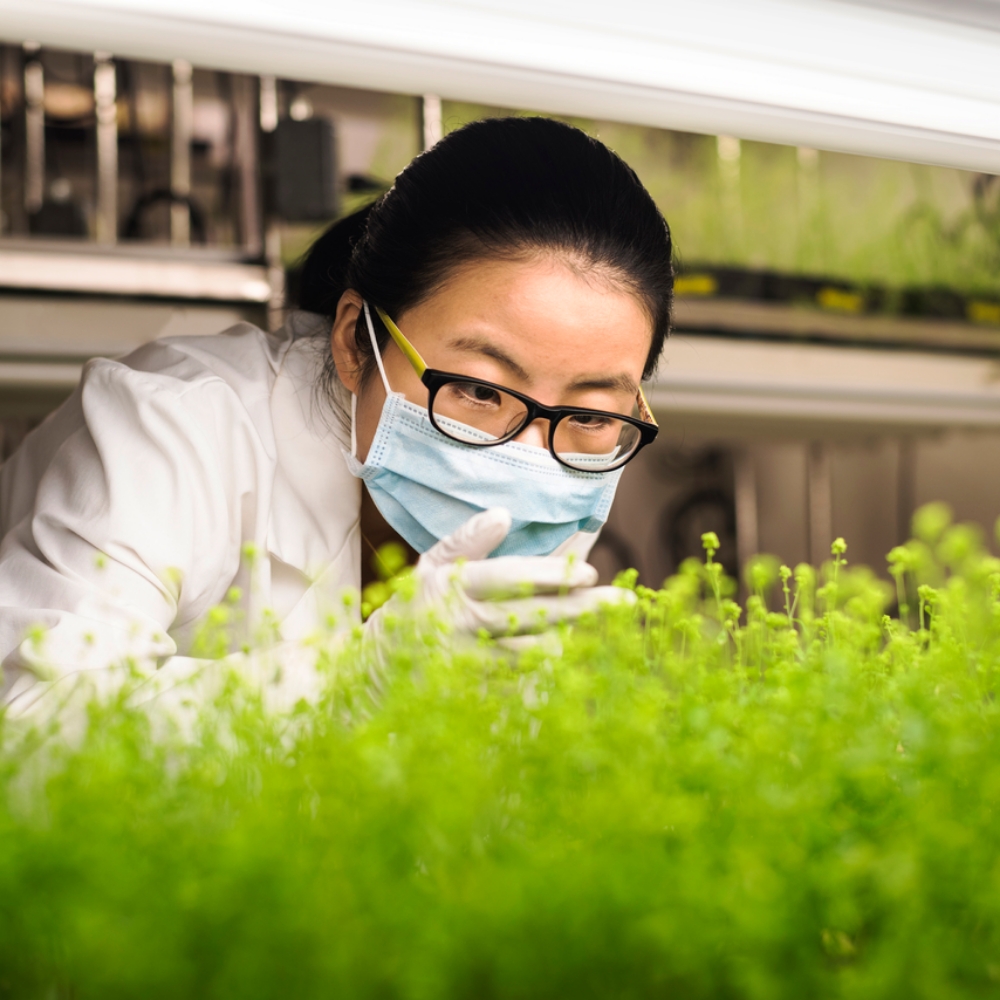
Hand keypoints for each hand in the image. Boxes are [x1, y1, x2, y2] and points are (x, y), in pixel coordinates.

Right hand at [364, 507, 633, 651]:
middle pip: (534, 616)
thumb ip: (465, 540)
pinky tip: (569, 650)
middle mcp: (465, 624)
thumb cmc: (411, 609)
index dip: (551, 574)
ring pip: (535, 651)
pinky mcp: (476, 689)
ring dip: (570, 636)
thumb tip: (503, 514)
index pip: (509, 577)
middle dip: (583, 608)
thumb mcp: (429, 566)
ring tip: (602, 622)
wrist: (373, 671)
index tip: (591, 571)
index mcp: (454, 586)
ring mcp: (471, 662)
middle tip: (625, 601)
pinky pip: (522, 676)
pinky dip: (548, 663)